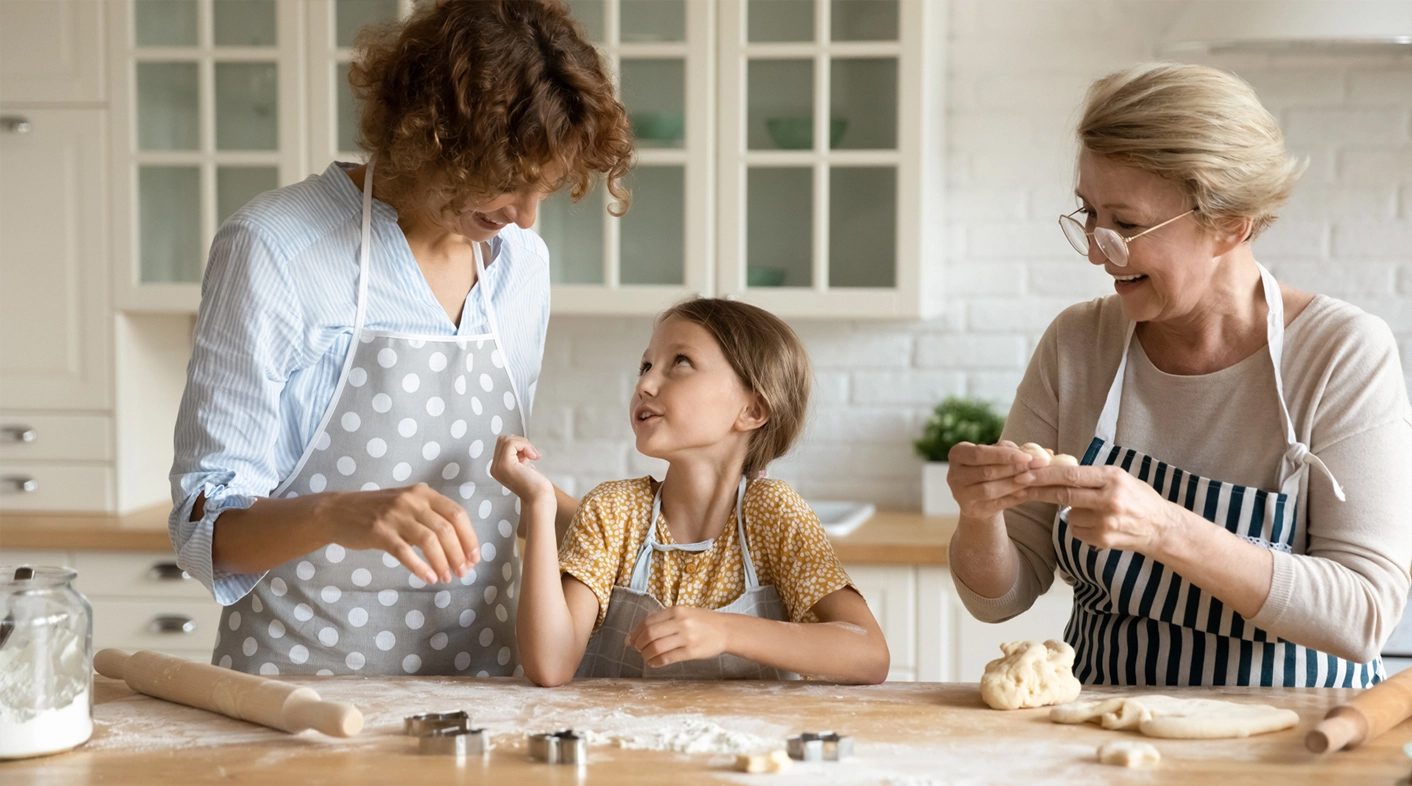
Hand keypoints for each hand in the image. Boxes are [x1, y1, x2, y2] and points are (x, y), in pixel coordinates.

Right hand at [317, 483, 478, 584]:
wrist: (337, 511)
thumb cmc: (378, 511)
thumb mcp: (408, 504)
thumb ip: (431, 517)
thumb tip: (460, 545)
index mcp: (423, 493)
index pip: (457, 514)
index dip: (469, 538)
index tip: (475, 557)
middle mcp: (411, 500)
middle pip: (446, 529)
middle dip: (459, 554)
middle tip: (463, 572)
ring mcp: (395, 515)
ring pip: (429, 541)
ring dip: (442, 562)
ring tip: (446, 578)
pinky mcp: (379, 531)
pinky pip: (405, 552)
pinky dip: (420, 566)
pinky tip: (428, 577)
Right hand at [489, 435, 553, 500]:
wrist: (540, 498)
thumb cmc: (537, 485)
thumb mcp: (525, 466)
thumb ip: (519, 456)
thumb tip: (520, 442)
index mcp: (498, 468)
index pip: (503, 445)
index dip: (519, 446)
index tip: (530, 456)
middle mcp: (494, 468)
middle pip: (503, 440)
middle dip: (521, 442)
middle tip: (533, 455)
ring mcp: (498, 466)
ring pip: (507, 439)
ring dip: (524, 444)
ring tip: (534, 456)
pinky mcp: (505, 464)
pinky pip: (511, 443)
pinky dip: (525, 445)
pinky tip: (534, 457)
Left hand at [627, 607, 729, 667]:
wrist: (726, 630)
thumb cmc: (703, 622)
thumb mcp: (684, 613)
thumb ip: (663, 620)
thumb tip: (637, 634)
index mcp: (676, 610)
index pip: (648, 621)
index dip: (635, 632)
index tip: (630, 640)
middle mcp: (680, 622)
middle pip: (649, 634)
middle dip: (638, 644)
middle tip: (637, 649)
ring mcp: (686, 637)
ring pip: (656, 647)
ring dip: (646, 654)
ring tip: (646, 657)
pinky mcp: (691, 651)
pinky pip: (667, 658)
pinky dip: (656, 662)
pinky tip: (653, 663)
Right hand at [946, 440, 1045, 517]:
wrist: (980, 494)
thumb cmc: (991, 467)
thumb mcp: (999, 455)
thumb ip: (1016, 451)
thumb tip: (1045, 453)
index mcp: (957, 453)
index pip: (980, 453)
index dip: (1005, 455)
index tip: (1028, 456)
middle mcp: (954, 474)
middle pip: (986, 472)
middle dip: (1014, 469)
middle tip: (1037, 467)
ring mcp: (960, 494)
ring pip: (990, 489)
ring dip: (1014, 484)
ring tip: (1033, 479)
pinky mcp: (970, 510)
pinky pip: (994, 504)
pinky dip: (1012, 498)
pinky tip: (1026, 492)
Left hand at [1024, 464, 1179, 552]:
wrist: (1160, 527)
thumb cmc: (1137, 498)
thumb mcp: (1120, 478)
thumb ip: (1092, 476)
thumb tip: (1054, 469)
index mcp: (1113, 478)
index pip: (1071, 474)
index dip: (1045, 474)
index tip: (1025, 472)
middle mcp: (1110, 499)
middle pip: (1064, 494)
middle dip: (1039, 489)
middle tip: (1020, 485)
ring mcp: (1106, 521)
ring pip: (1069, 514)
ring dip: (1071, 511)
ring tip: (1093, 510)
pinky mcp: (1103, 539)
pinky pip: (1076, 530)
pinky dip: (1079, 526)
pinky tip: (1098, 524)